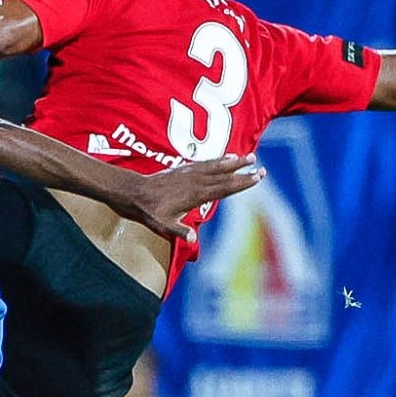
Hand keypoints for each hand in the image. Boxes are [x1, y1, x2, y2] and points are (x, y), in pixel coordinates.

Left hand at [123, 155, 263, 241]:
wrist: (134, 193)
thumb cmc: (150, 212)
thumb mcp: (163, 225)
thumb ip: (179, 231)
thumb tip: (193, 239)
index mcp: (196, 195)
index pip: (224, 188)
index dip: (241, 183)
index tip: (257, 178)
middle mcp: (196, 181)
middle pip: (225, 176)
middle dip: (243, 172)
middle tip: (261, 168)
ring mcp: (190, 173)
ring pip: (216, 166)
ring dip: (233, 162)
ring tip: (249, 156)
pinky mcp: (184, 168)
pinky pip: (205, 162)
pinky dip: (218, 159)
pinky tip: (226, 157)